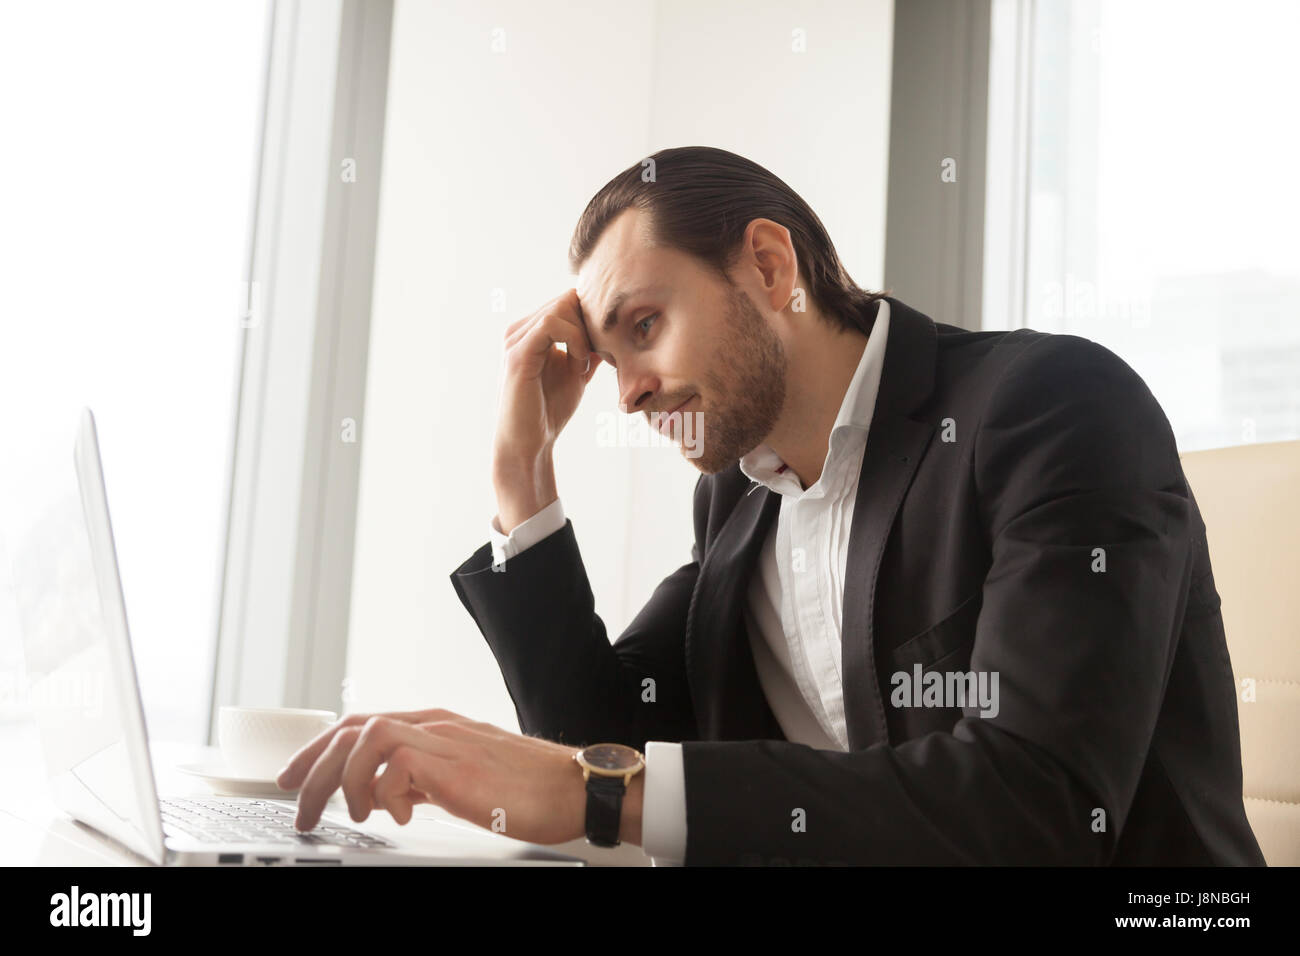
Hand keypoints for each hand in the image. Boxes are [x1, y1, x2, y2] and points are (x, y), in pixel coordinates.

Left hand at [274, 709, 636, 845]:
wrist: (575, 788)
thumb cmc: (531, 788)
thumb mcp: (464, 779)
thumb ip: (424, 779)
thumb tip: (387, 794)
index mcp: (435, 726)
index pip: (360, 723)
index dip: (319, 749)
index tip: (294, 777)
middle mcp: (435, 724)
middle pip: (352, 726)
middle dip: (314, 766)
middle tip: (299, 804)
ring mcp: (445, 739)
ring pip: (366, 735)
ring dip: (346, 779)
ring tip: (355, 814)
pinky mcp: (455, 763)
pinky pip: (397, 765)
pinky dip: (386, 794)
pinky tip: (399, 816)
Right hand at [495, 288, 602, 463]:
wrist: (530, 443)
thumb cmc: (550, 411)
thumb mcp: (576, 373)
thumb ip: (589, 350)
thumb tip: (612, 330)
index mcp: (531, 331)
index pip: (568, 301)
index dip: (592, 318)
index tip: (604, 347)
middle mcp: (519, 329)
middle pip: (567, 299)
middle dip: (590, 325)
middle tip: (598, 356)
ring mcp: (516, 339)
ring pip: (561, 307)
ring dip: (584, 334)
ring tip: (585, 364)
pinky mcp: (517, 353)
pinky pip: (551, 324)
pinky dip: (574, 340)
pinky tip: (580, 365)